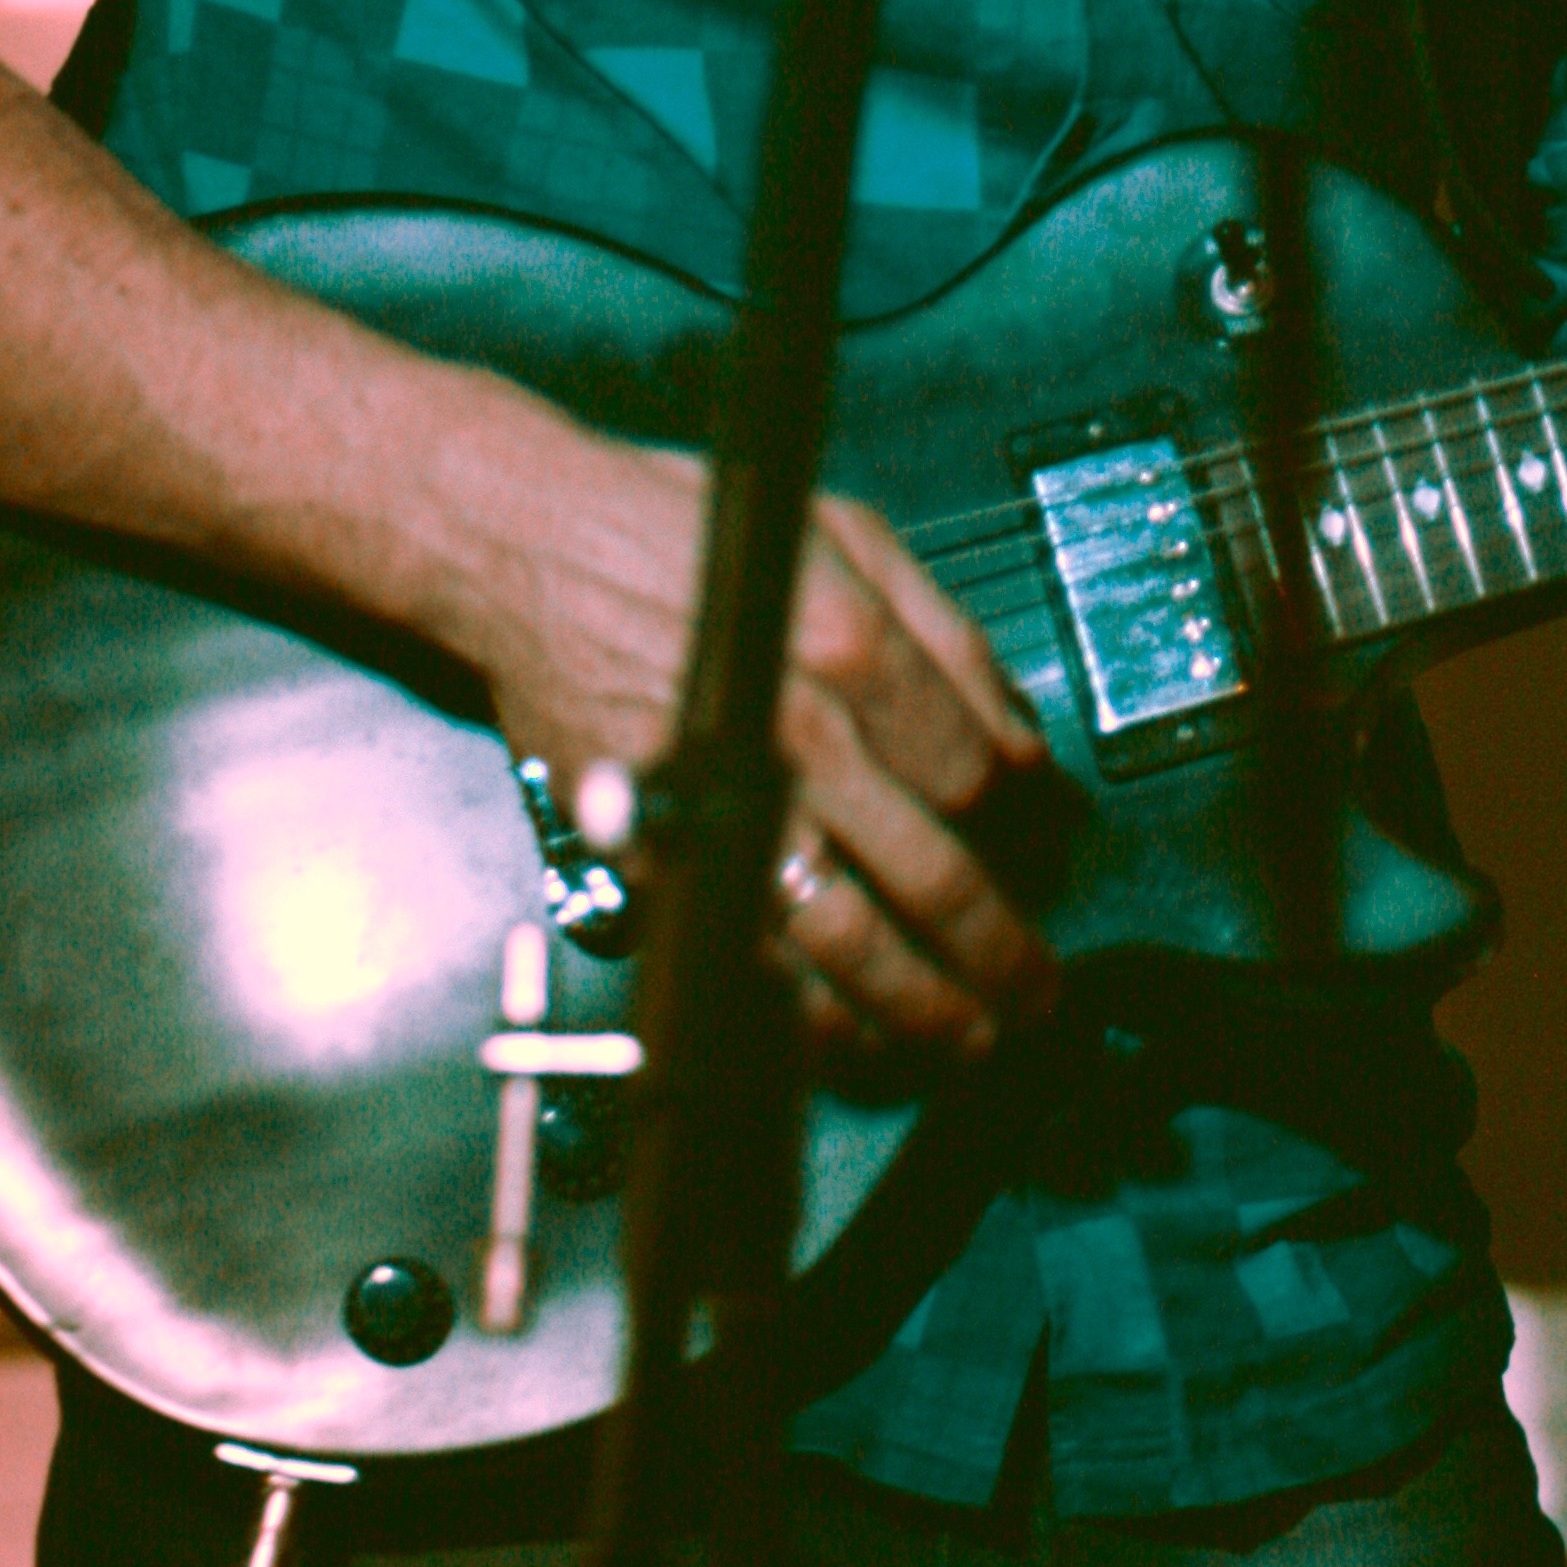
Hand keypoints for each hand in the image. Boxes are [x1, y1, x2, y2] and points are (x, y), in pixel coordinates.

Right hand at [480, 415, 1056, 1054]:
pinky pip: (746, 955)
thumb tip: (1017, 737)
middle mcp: (795, 737)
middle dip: (1000, 951)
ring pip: (845, 942)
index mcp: (849, 646)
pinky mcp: (654, 853)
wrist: (528, 552)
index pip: (970, 772)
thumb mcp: (842, 531)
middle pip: (929, 877)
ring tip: (967, 1035)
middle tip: (1037, 992)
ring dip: (919, 1007)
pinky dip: (806, 1012)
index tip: (1038, 842)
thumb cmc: (683, 533)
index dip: (1020, 818)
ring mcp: (721, 806)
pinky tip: (854, 1031)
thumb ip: (945, 635)